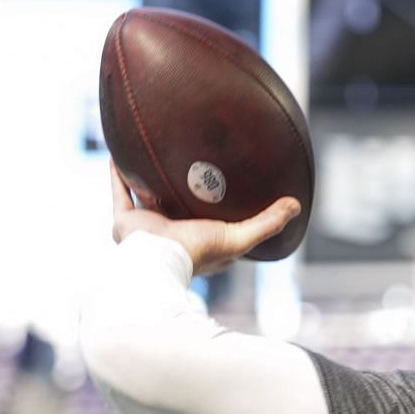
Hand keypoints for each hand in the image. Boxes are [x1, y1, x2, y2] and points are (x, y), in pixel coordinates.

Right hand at [109, 163, 299, 276]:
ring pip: (144, 197)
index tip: (220, 182)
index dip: (212, 205)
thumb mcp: (239, 236)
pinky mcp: (126, 222)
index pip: (205, 220)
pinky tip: (119, 152)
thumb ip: (267, 223)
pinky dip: (118, 174)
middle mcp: (169, 233)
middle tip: (184, 159)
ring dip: (145, 178)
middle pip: (173, 205)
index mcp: (194, 239)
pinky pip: (120, 192)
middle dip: (176, 187)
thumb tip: (296, 205)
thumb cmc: (198, 254)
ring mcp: (146, 227)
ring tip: (150, 152)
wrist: (160, 261)